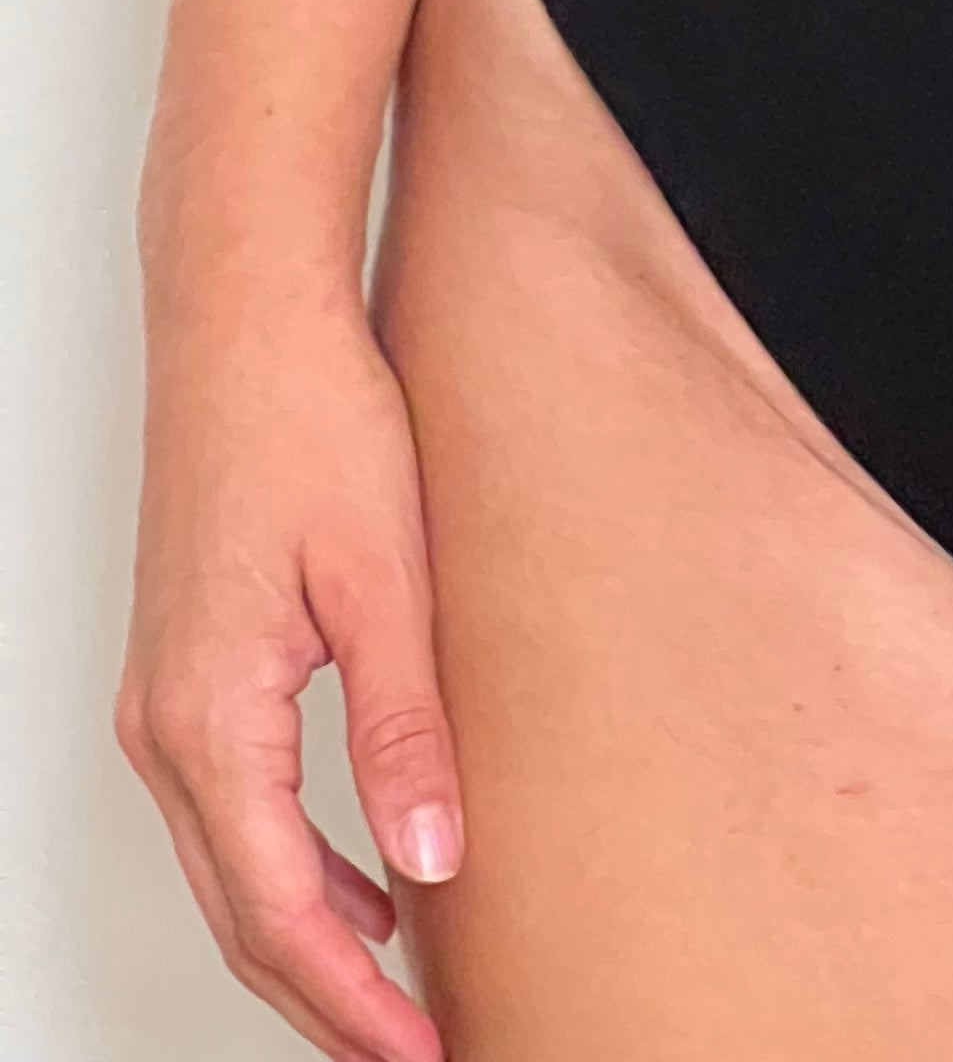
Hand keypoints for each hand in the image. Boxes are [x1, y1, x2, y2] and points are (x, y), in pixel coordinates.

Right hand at [117, 286, 460, 1061]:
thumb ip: (404, 728)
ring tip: (401, 1001)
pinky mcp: (187, 670)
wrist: (248, 322)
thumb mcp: (384, 578)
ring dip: (309, 944)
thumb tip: (430, 867)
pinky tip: (367, 885)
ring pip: (233, 871)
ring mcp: (164, 701)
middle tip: (420, 1055)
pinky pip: (233, 811)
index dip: (353, 1004)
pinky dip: (293, 870)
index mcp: (210, 719)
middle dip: (327, 1004)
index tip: (424, 1057)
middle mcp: (165, 727)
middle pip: (245, 915)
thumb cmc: (314, 420)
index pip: (281, 915)